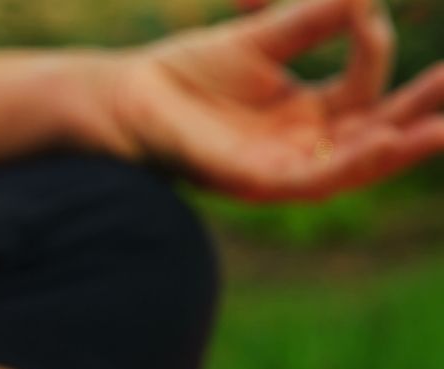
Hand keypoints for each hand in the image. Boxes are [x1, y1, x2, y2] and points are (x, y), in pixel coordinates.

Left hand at [60, 0, 442, 200]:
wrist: (125, 97)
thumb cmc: (185, 75)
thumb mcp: (259, 41)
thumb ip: (311, 21)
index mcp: (306, 113)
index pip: (364, 87)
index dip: (374, 50)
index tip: (367, 13)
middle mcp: (300, 145)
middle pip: (376, 133)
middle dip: (423, 114)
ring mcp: (279, 168)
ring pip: (353, 164)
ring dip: (399, 146)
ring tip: (443, 127)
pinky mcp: (253, 183)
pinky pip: (313, 179)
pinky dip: (350, 164)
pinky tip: (384, 143)